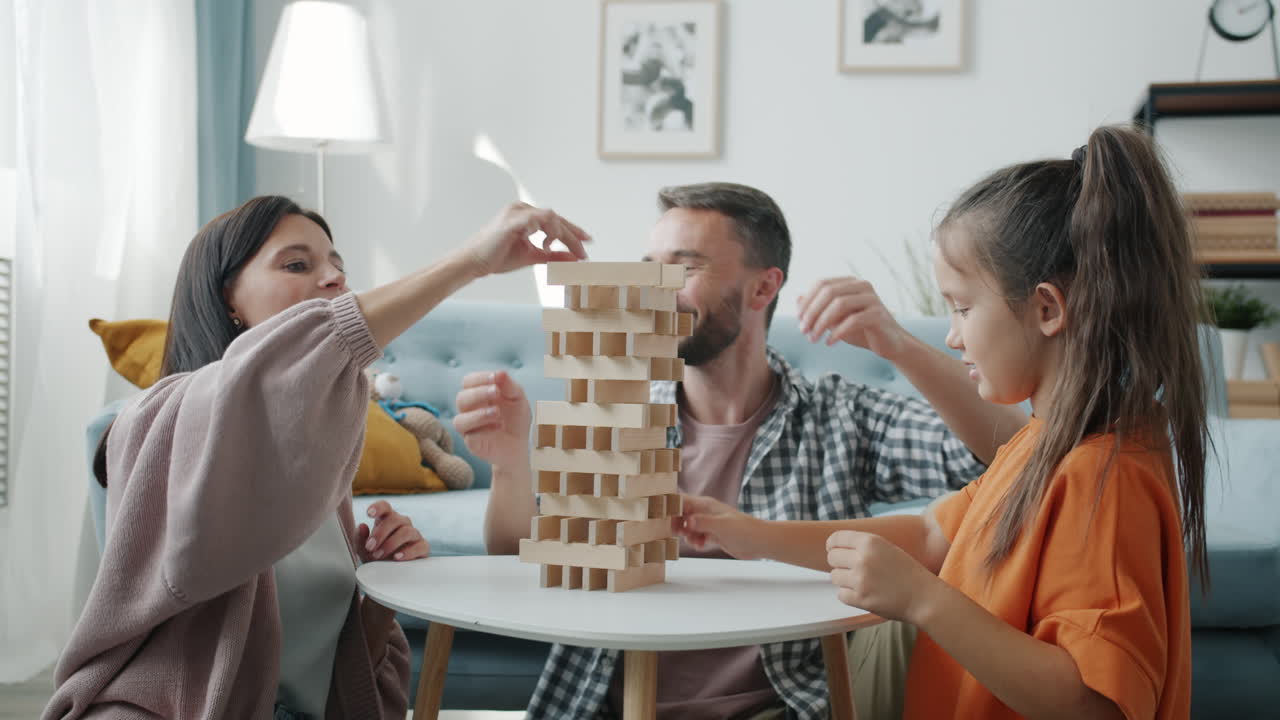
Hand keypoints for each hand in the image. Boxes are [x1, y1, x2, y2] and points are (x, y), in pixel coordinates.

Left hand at [357, 501, 429, 562]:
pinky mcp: (423, 547)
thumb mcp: (364, 551)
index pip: (385, 506)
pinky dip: (407, 552)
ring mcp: (414, 534)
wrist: (390, 574)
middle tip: (370, 548)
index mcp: (387, 519)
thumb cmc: (377, 558)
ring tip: (379, 556)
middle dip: (380, 534)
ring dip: (390, 544)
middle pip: (394, 519)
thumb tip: (362, 525)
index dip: (378, 507)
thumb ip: (360, 539)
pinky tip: (397, 558)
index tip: (368, 514)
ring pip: (406, 531)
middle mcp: (402, 523)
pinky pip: (419, 546)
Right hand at [454, 371, 531, 471]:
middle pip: (461, 399)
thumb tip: (500, 373)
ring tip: (497, 413)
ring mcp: (469, 428)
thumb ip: (509, 386)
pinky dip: (485, 430)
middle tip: (496, 392)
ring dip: (479, 415)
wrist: (520, 443)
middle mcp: (469, 410)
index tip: (495, 378)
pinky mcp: (473, 443)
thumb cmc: (516, 418)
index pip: (468, 382)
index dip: (479, 378)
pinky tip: (499, 426)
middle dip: (478, 394)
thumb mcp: (517, 398)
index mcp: (478, 394)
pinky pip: (471, 437)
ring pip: (460, 421)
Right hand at [462, 203, 590, 277]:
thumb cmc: (497, 257)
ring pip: (549, 217)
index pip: (555, 220)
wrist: (474, 262)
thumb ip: (552, 255)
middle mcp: (522, 209)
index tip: (587, 241)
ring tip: (569, 249)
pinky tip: (550, 242)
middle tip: (584, 250)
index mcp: (526, 216)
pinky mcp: (511, 221)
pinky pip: (535, 220)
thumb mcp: (532, 256)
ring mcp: (516, 213)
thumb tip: (573, 259)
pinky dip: (546, 229)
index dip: (573, 231)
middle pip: (555, 218)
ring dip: (563, 233)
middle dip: (573, 235)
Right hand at [674, 495, 765, 558]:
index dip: (671, 508)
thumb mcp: (722, 525)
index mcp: (706, 505)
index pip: (682, 501)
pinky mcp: (713, 535)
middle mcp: (705, 513)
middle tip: (679, 534)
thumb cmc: (745, 530)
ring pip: (688, 527)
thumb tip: (687, 520)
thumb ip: (703, 522)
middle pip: (682, 515)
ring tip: (696, 541)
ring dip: (687, 535)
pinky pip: (697, 537)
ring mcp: (709, 524)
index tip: (663, 519)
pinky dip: (696, 542)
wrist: (760, 542)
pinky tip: (702, 545)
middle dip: (677, 524)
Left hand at [796, 277, 909, 360]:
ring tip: (813, 338)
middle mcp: (861, 285)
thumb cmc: (860, 330)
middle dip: (812, 312)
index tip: (798, 319)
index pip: (821, 284)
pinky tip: (829, 343)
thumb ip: (818, 308)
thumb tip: (797, 299)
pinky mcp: (878, 314)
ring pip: (839, 304)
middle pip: (829, 292)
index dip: (807, 301)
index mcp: (849, 282)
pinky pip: (853, 320)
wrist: (889, 343)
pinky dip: (837, 332)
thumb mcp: (834, 319)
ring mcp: (871, 298)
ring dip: (822, 323)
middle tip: (803, 330)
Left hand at [826, 530, 939, 622]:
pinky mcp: (860, 599)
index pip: (835, 539)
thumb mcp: (887, 548)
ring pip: (834, 576)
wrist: (924, 597)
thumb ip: (865, 546)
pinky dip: (849, 595)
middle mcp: (862, 559)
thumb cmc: (908, 572)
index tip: (833, 550)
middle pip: (832, 558)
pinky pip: (841, 594)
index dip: (832, 545)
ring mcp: (860, 580)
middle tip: (850, 569)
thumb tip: (838, 546)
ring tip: (861, 582)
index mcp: (870, 542)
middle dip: (839, 563)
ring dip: (844, 580)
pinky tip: (863, 593)